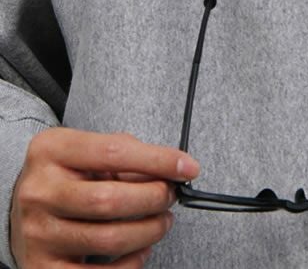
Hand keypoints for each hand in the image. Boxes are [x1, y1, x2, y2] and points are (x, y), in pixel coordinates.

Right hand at [9, 128, 199, 267]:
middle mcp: (40, 191)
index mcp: (52, 150)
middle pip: (111, 200)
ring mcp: (38, 232)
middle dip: (154, 199)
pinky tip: (141, 248)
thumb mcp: (86, 150)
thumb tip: (172, 170)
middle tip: (171, 196)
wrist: (21, 205)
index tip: (187, 167)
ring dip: (149, 231)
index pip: (114, 152)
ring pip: (109, 239)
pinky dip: (130, 264)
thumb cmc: (66, 174)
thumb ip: (125, 154)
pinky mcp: (42, 268)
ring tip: (161, 221)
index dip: (158, 160)